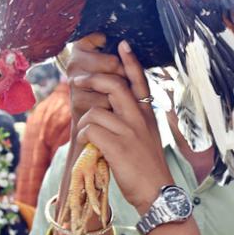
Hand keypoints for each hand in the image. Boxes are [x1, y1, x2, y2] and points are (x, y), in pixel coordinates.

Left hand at [74, 42, 173, 212]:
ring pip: (96, 110)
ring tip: (89, 134)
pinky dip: (86, 136)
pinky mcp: (117, 147)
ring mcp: (128, 132)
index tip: (122, 43)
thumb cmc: (148, 165)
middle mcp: (139, 118)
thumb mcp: (148, 135)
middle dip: (91, 80)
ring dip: (86, 121)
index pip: (140, 80)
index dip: (130, 60)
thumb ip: (134, 118)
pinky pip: (90, 130)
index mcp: (147, 114)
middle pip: (113, 85)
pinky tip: (90, 146)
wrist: (156, 191)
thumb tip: (112, 105)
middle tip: (77, 82)